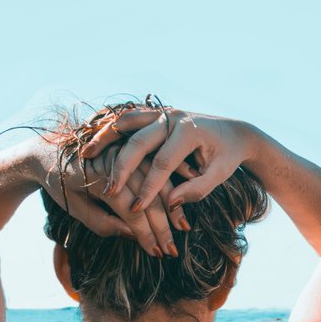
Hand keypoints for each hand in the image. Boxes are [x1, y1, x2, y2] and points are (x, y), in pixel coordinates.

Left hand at [35, 137, 182, 257]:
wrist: (47, 151)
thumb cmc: (59, 186)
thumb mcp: (75, 210)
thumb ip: (104, 224)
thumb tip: (134, 234)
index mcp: (99, 178)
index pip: (131, 211)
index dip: (145, 234)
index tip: (157, 252)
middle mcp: (115, 160)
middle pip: (148, 197)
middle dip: (162, 227)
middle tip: (172, 250)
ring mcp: (125, 149)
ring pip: (157, 179)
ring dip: (172, 205)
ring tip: (182, 228)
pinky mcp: (131, 145)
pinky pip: (157, 161)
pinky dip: (174, 175)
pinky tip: (188, 191)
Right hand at [80, 107, 255, 215]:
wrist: (234, 132)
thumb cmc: (227, 156)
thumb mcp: (219, 175)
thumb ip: (197, 190)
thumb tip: (173, 204)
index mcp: (190, 131)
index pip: (164, 162)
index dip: (149, 187)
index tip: (135, 209)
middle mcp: (173, 117)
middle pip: (139, 142)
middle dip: (122, 168)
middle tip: (109, 190)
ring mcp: (162, 112)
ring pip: (127, 123)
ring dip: (106, 139)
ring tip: (86, 157)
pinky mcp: (155, 114)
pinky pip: (128, 119)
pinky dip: (110, 129)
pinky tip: (95, 143)